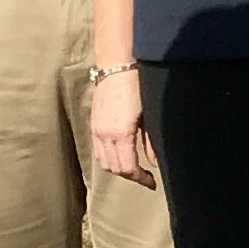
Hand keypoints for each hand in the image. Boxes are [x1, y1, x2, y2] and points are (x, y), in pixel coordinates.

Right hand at [90, 71, 157, 188]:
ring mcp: (96, 129)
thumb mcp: (149, 115)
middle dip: (130, 176)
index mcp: (120, 134)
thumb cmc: (136, 86)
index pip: (128, 168)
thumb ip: (151, 142)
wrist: (117, 65)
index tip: (152, 182)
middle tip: (145, 176)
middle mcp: (104, 134)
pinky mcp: (93, 123)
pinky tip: (120, 152)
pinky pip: (97, 149)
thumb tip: (155, 163)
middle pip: (114, 168)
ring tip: (133, 166)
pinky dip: (108, 157)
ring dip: (118, 168)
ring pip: (103, 161)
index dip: (141, 179)